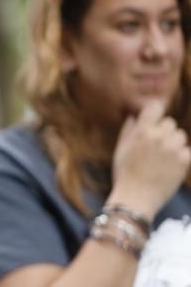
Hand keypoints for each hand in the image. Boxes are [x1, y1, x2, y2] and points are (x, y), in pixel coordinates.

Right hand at [109, 100, 190, 218]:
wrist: (136, 197)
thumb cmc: (124, 173)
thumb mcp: (120, 149)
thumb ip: (128, 130)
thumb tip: (134, 116)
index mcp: (141, 131)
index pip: (155, 107)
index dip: (156, 111)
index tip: (155, 118)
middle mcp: (157, 136)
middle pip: (170, 123)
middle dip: (164, 131)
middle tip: (157, 145)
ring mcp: (172, 148)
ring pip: (180, 135)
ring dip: (175, 143)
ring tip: (165, 156)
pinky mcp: (183, 161)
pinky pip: (187, 150)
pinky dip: (181, 156)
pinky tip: (171, 165)